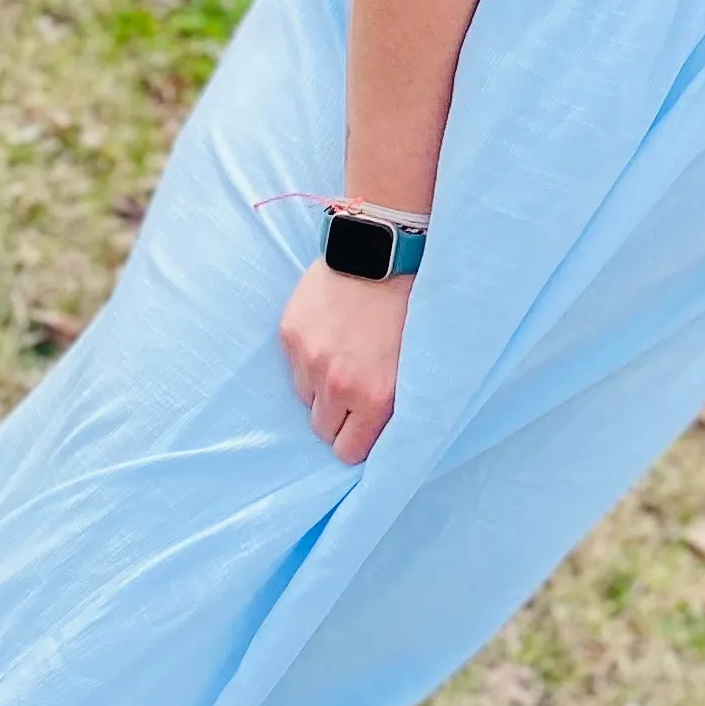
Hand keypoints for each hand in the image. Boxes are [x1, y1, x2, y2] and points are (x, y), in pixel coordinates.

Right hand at [278, 261, 416, 466]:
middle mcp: (337, 385)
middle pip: (323, 429)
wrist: (380, 253)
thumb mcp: (414, 362)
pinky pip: (294, 366)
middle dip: (338, 417)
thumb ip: (393, 401)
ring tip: (344, 356)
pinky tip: (330, 333)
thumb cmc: (407, 305)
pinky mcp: (290, 336)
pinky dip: (308, 357)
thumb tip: (378, 431)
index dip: (356, 440)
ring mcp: (308, 360)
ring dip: (321, 387)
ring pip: (306, 398)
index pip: (348, 452)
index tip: (364, 427)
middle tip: (354, 391)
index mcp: (374, 397)